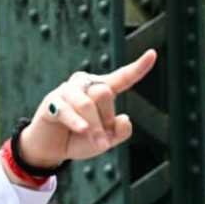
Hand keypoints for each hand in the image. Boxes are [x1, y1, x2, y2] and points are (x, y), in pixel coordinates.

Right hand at [16, 50, 157, 169]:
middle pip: (104, 93)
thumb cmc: (80, 139)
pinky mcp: (51, 102)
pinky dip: (77, 122)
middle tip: (101, 139)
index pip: (122, 78)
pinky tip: (82, 130)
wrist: (52, 149)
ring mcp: (67, 91)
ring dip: (94, 127)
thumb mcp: (105, 140)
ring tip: (95, 143)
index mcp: (101, 90)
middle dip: (105, 120)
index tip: (153, 54)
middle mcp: (85, 84)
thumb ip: (120, 132)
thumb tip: (125, 119)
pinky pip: (66, 109)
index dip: (138, 68)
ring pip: (88, 102)